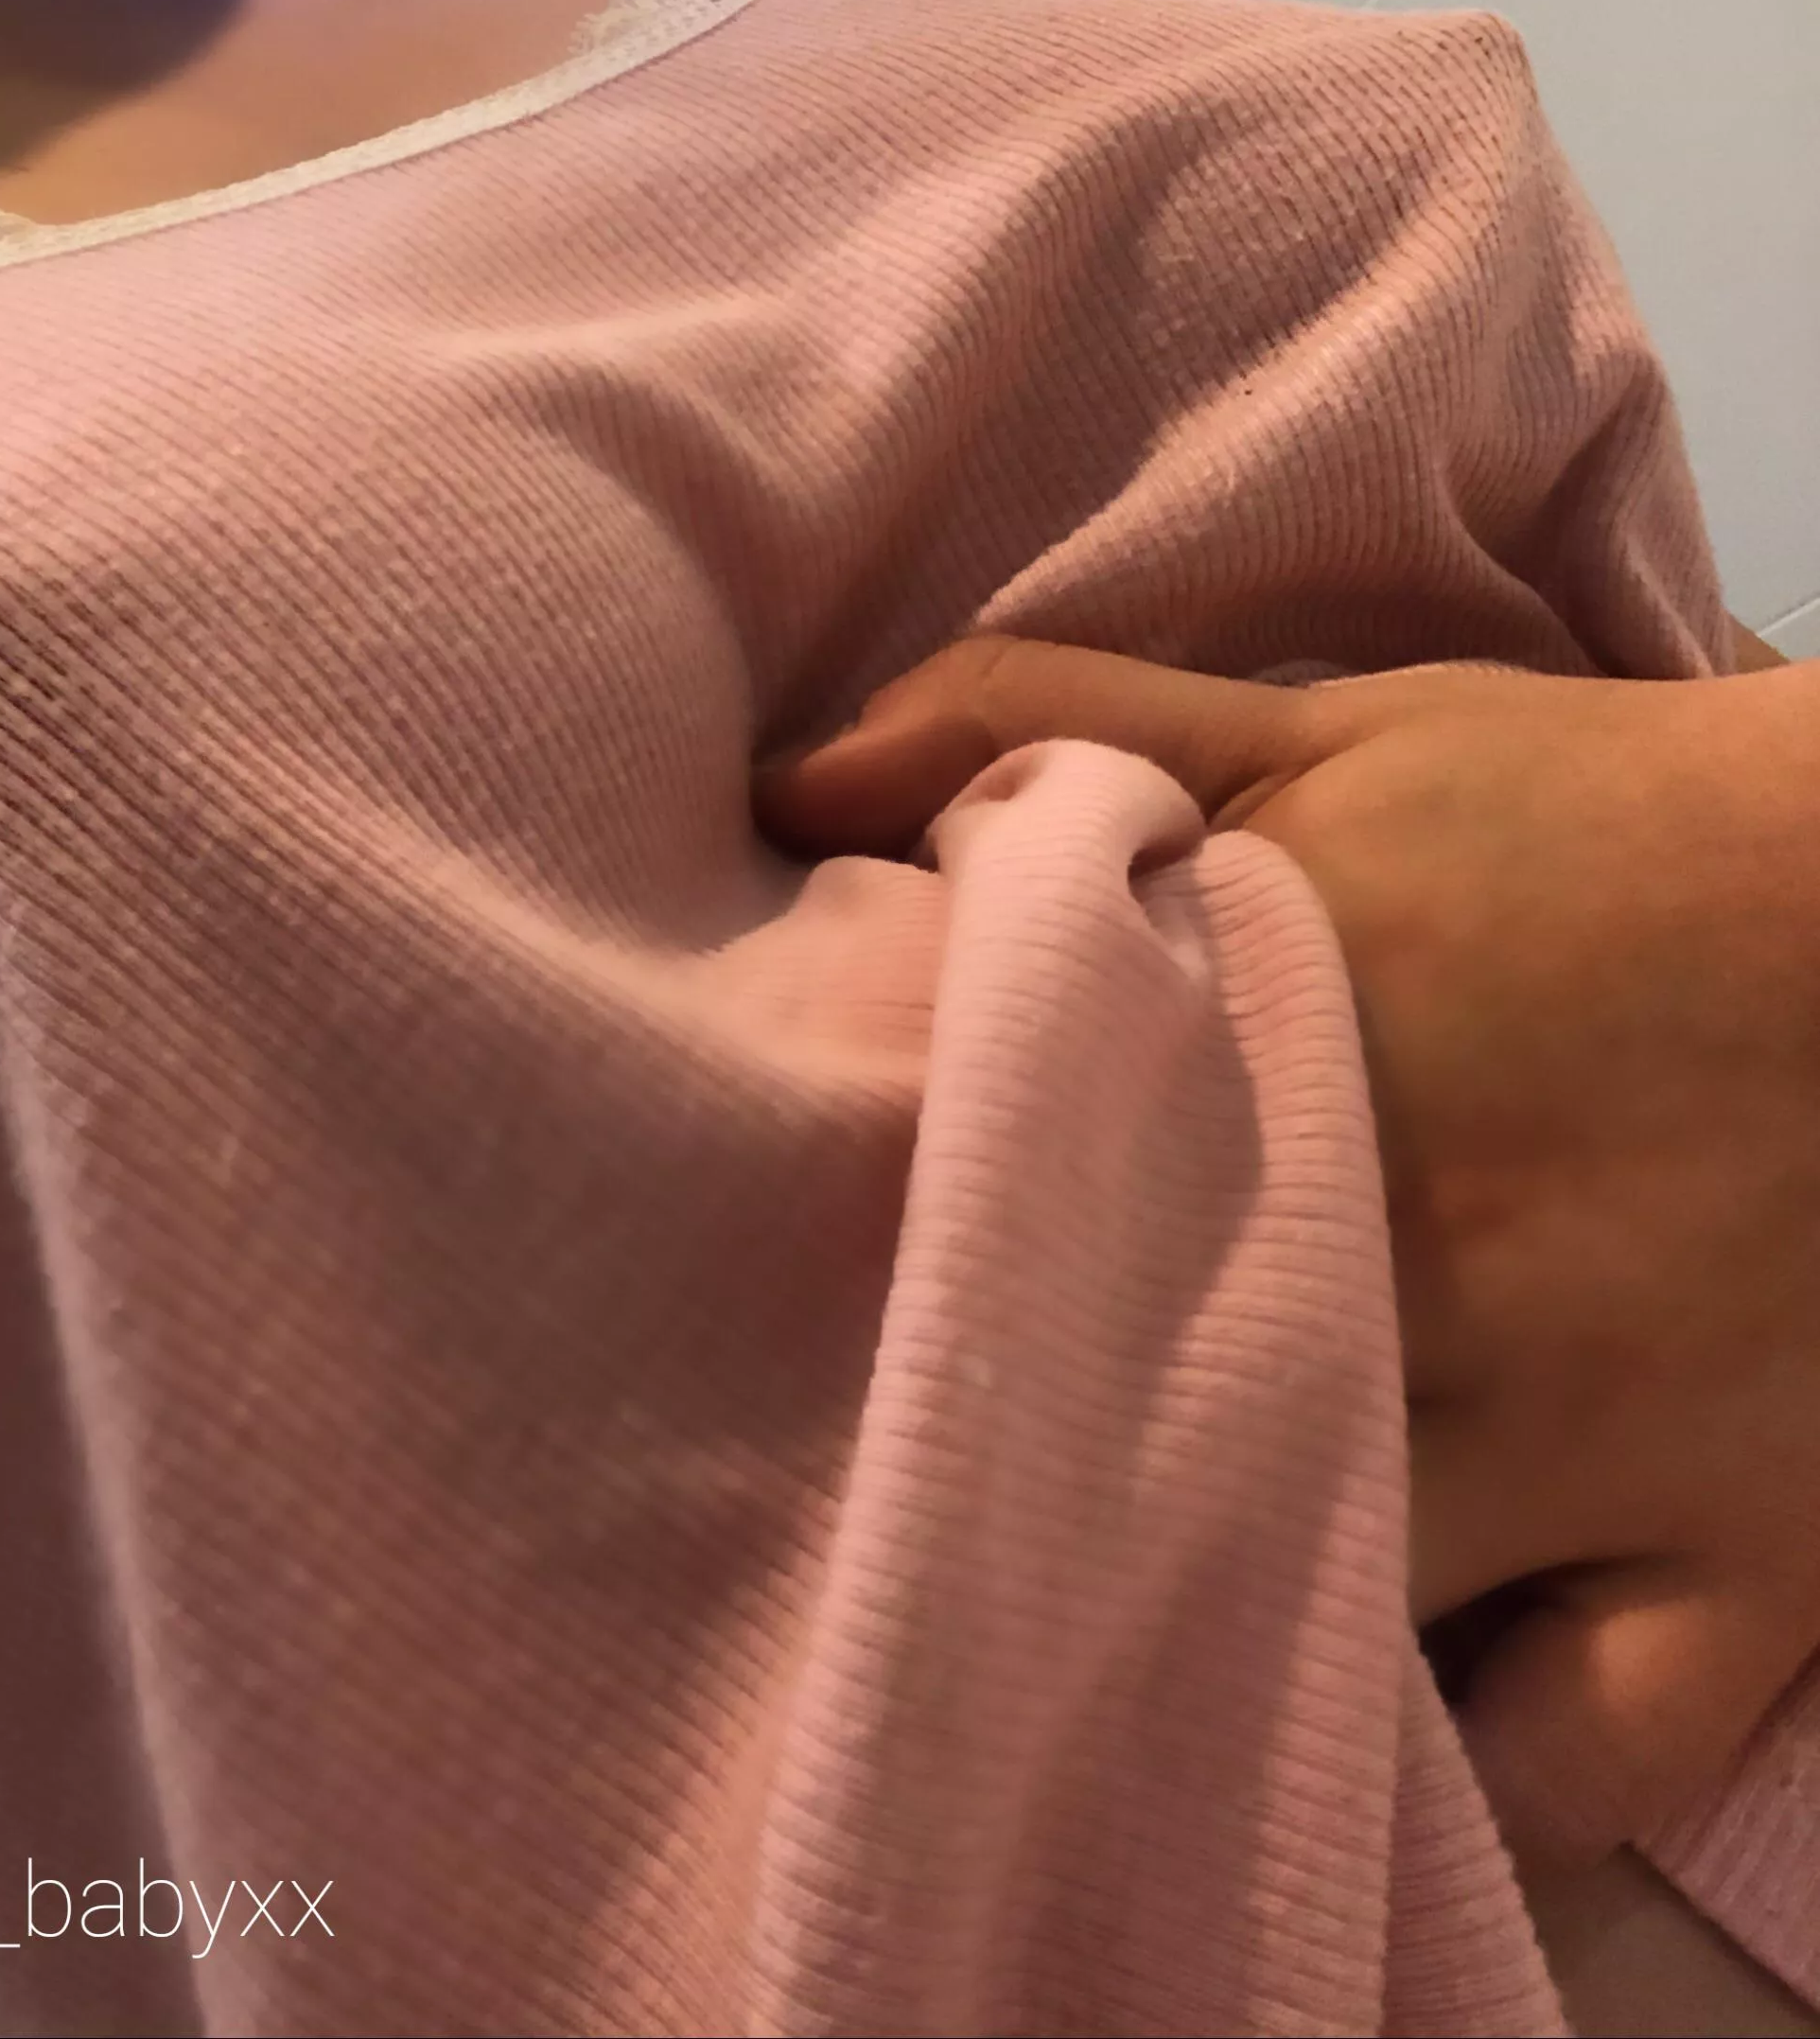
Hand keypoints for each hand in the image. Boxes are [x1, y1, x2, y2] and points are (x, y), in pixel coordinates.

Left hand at [755, 641, 1819, 1870]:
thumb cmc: (1578, 817)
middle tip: (930, 1500)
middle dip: (1007, 1497)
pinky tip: (1371, 1754)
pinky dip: (1465, 1792)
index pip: (992, 1226)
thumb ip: (1039, 725)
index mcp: (1262, 1076)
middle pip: (1125, 1455)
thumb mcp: (1307, 732)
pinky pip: (1567, 1765)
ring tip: (1102, 1638)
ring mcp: (1573, 1450)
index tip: (810, 1312)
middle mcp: (1399, 1285)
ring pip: (1314, 1627)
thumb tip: (791, 786)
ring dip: (1196, 1644)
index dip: (880, 1297)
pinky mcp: (1732, 1561)